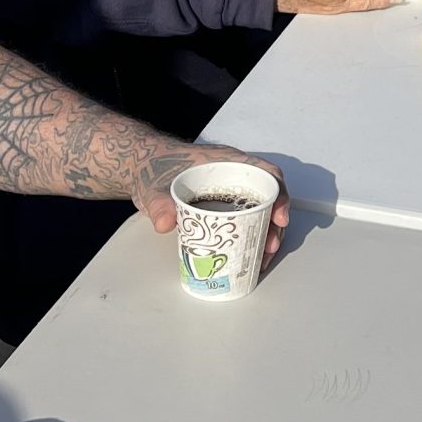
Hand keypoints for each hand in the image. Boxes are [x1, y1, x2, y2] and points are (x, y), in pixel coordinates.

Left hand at [136, 141, 292, 260]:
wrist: (142, 168)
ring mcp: (229, 192)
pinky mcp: (221, 208)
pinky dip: (250, 237)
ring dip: (264, 234)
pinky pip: (245, 220)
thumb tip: (166, 221)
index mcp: (225, 162)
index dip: (279, 195)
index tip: (278, 218)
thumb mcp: (154, 185)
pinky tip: (246, 255)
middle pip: (268, 198)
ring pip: (259, 212)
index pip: (265, 173)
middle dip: (274, 225)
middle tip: (267, 249)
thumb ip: (159, 202)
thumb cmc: (154, 167)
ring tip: (260, 259)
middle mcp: (233, 176)